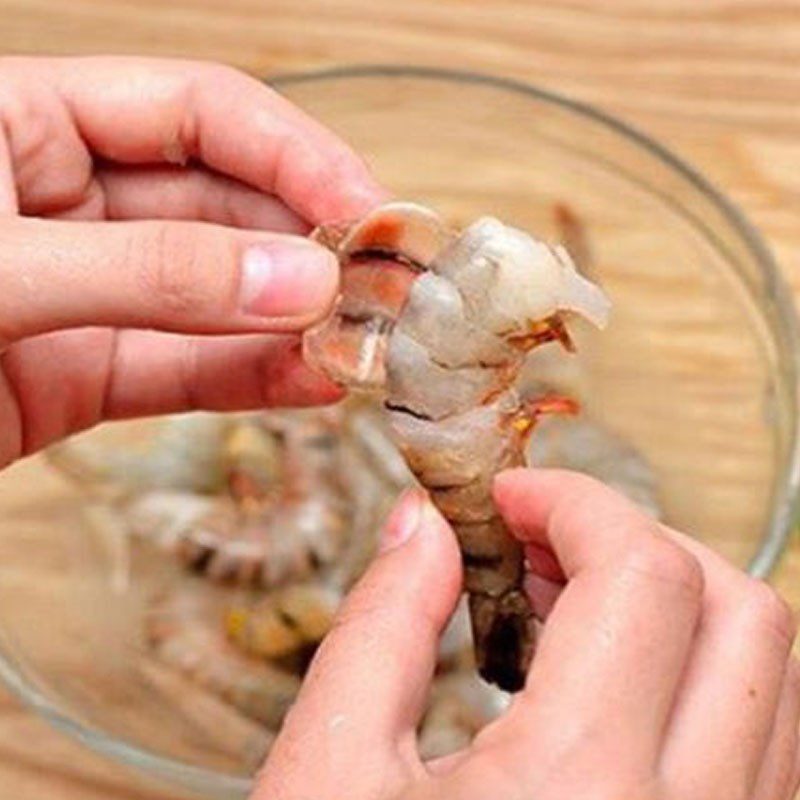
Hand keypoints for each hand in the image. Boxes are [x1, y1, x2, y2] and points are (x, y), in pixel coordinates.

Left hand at [0, 56, 384, 466]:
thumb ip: (150, 273)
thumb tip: (294, 282)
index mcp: (24, 119)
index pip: (201, 111)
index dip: (294, 153)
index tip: (365, 207)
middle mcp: (66, 201)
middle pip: (225, 206)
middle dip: (310, 245)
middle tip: (383, 285)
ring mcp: (85, 293)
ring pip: (218, 297)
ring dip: (295, 322)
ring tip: (363, 343)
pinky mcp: (85, 375)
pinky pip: (188, 369)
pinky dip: (254, 378)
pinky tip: (313, 383)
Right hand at [254, 470, 799, 799]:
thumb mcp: (326, 775)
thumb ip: (380, 625)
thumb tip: (420, 524)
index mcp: (579, 791)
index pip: (642, 575)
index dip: (574, 502)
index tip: (507, 497)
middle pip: (741, 611)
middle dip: (639, 541)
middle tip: (539, 544)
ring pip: (772, 679)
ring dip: (674, 604)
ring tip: (564, 605)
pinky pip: (763, 747)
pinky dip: (695, 677)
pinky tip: (603, 683)